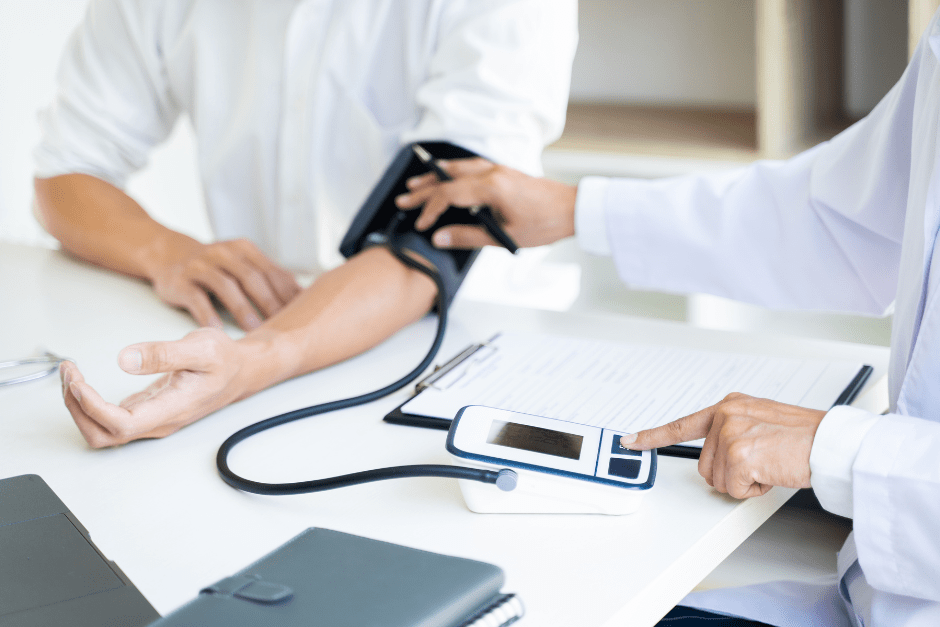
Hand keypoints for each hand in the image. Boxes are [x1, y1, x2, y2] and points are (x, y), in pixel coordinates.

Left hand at [60, 328, 262, 447]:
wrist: (241, 370)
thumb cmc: (225, 360)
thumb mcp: (201, 347)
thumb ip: (163, 353)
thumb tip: (124, 359)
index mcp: (171, 409)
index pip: (121, 425)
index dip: (93, 407)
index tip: (81, 381)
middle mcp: (158, 421)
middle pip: (104, 435)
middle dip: (77, 408)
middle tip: (70, 374)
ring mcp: (151, 419)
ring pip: (103, 432)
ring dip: (79, 408)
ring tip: (72, 377)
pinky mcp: (147, 412)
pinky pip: (109, 421)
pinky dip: (88, 404)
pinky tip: (84, 382)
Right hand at [150, 238, 300, 329]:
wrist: (168, 254)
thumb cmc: (216, 266)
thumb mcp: (241, 263)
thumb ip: (268, 276)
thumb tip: (303, 296)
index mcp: (244, 249)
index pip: (271, 272)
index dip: (286, 293)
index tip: (301, 314)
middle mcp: (223, 253)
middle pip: (251, 278)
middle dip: (269, 303)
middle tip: (283, 325)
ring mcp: (200, 265)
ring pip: (225, 287)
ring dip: (243, 310)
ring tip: (255, 330)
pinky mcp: (180, 281)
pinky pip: (196, 299)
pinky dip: (208, 315)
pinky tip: (218, 332)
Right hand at [394, 158, 576, 248]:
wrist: (572, 209)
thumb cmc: (545, 223)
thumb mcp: (504, 237)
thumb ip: (468, 236)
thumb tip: (441, 237)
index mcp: (491, 187)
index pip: (448, 194)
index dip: (429, 209)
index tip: (421, 223)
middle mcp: (492, 172)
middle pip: (447, 178)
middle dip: (423, 189)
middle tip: (404, 199)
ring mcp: (498, 169)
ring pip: (458, 168)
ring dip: (435, 176)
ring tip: (416, 183)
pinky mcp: (504, 171)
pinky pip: (470, 166)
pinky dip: (452, 171)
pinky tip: (446, 174)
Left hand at [621, 393, 826, 497]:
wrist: (831, 444)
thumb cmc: (804, 438)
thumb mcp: (761, 423)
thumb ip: (734, 433)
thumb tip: (716, 460)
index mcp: (729, 406)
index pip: (683, 424)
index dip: (653, 436)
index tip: (630, 441)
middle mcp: (726, 415)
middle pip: (705, 466)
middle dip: (731, 475)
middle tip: (763, 463)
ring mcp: (730, 433)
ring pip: (717, 480)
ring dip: (744, 483)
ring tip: (770, 465)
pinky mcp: (739, 454)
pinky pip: (734, 490)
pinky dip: (754, 490)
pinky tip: (773, 472)